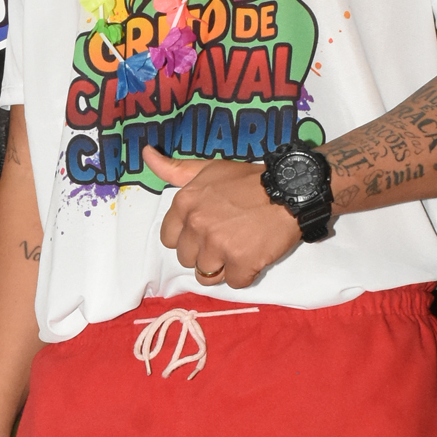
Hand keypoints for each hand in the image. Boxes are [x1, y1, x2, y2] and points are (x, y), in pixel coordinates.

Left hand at [139, 150, 298, 288]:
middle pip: (188, 259)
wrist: (291, 188)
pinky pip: (235, 282)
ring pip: (208, 275)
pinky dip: (246, 273)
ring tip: (241, 246)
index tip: (206, 231)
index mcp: (185, 204)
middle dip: (206, 253)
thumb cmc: (250, 180)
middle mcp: (198, 225)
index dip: (188, 238)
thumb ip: (175, 169)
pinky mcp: (241, 262)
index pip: (170, 239)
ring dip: (224, 266)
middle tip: (229, 237)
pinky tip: (255, 254)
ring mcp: (219, 245)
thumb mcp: (209, 168)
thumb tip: (145, 154)